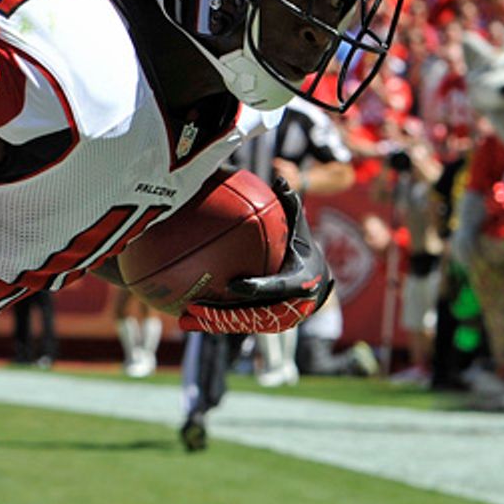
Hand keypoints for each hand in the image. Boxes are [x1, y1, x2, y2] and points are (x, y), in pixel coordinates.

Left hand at [178, 175, 332, 334]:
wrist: (318, 284)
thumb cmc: (304, 250)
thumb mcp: (301, 229)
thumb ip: (290, 207)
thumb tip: (279, 177)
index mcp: (299, 282)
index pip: (276, 287)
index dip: (256, 288)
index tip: (233, 285)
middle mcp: (287, 306)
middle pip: (252, 314)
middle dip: (223, 314)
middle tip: (196, 306)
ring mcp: (274, 319)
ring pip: (240, 324)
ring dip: (212, 324)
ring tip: (185, 318)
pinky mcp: (262, 325)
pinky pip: (236, 326)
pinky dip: (213, 325)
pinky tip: (186, 321)